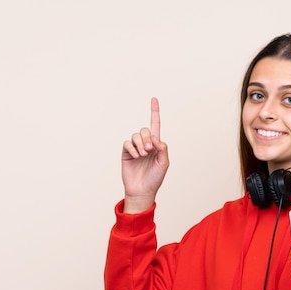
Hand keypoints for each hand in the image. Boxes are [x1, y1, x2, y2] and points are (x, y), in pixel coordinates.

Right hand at [121, 97, 168, 212]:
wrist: (142, 190)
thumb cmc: (155, 178)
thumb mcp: (164, 163)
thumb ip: (162, 149)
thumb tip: (156, 138)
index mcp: (157, 145)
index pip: (156, 125)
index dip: (154, 112)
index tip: (154, 99)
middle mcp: (146, 144)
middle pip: (145, 130)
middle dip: (148, 138)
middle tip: (149, 150)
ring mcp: (135, 148)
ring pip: (136, 135)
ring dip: (140, 144)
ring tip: (143, 155)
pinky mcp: (126, 153)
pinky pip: (127, 143)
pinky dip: (132, 148)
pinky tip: (136, 156)